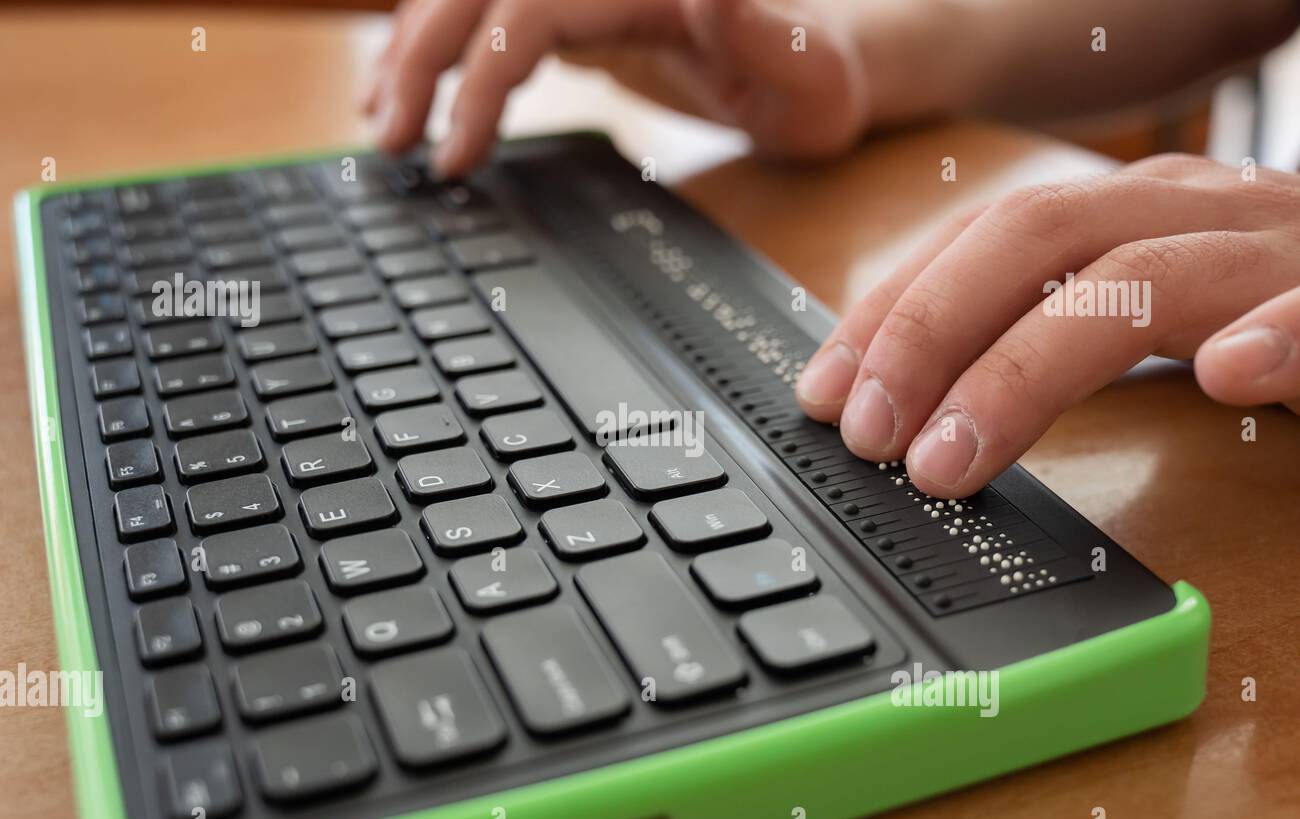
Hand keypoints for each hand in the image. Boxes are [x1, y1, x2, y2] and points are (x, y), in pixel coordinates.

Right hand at [362, 0, 870, 174]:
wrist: (827, 60)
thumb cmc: (820, 78)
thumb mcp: (808, 75)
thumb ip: (757, 32)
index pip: (529, 11)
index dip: (480, 78)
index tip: (454, 156)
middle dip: (421, 60)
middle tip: (388, 142)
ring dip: (417, 50)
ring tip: (381, 121)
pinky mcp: (580, 6)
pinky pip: (493, 13)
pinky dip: (446, 47)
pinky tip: (415, 85)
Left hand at [795, 154, 1299, 498]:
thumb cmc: (1266, 302)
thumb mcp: (1133, 307)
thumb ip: (1038, 332)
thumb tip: (907, 395)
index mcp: (1128, 214)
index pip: (981, 241)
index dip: (890, 313)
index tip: (822, 391)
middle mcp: (1192, 214)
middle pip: (1037, 240)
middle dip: (928, 336)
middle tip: (865, 436)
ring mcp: (1278, 253)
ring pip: (1148, 278)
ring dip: (1031, 369)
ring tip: (953, 457)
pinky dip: (1277, 334)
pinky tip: (1225, 377)